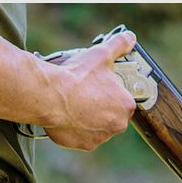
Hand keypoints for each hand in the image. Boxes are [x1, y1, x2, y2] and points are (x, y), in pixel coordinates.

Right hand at [41, 30, 138, 150]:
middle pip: (111, 114)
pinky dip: (76, 128)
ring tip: (74, 102)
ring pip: (97, 126)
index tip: (99, 85)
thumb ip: (119, 45)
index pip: (123, 99)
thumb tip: (130, 37)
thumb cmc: (78, 76)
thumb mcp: (101, 54)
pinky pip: (82, 136)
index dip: (111, 91)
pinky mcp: (84, 145)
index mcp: (126, 105)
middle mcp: (117, 125)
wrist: (51, 96)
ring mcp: (100, 137)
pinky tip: (68, 114)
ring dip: (88, 117)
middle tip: (85, 93)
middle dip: (100, 105)